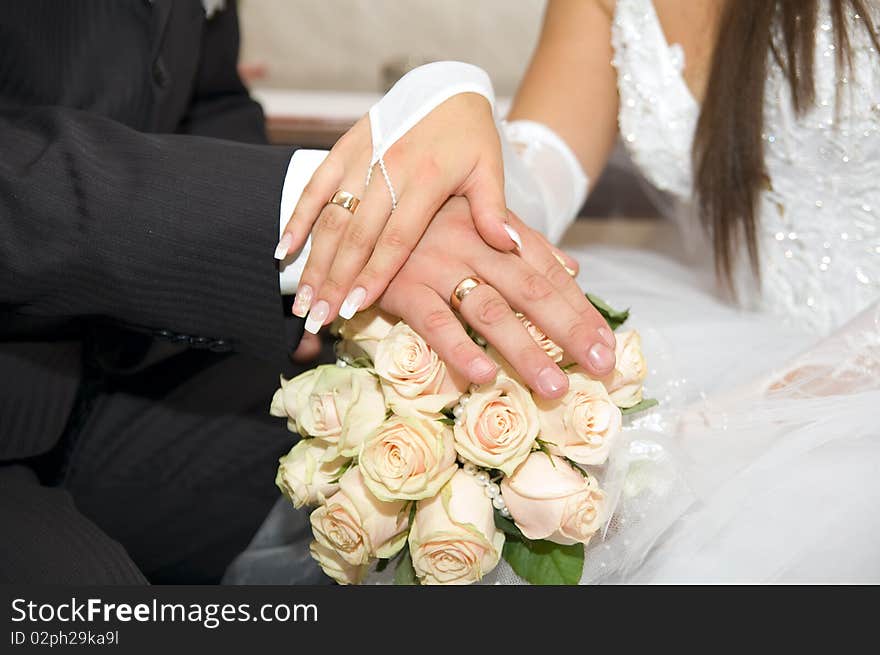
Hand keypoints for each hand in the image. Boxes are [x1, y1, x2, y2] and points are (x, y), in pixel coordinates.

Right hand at [277, 93, 516, 332]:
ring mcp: (362, 158)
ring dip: (313, 260)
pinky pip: (316, 186)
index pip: (395, 238)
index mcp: (426, 179)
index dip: (373, 274)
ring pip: (331, 216)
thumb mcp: (490, 169)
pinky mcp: (344, 148)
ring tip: (302, 298)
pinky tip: (284, 249)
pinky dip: (298, 217)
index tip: (353, 307)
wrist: (447, 86)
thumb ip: (494, 210)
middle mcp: (388, 169)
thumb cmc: (471, 135)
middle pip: (356, 235)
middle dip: (334, 280)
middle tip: (317, 317)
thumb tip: (510, 248)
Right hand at [376, 198, 615, 398]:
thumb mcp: (478, 219)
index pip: (549, 272)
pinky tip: (484, 375)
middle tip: (601, 366)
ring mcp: (436, 264)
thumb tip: (573, 269)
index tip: (608, 344)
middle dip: (570, 330)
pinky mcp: (400, 285)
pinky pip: (433, 321)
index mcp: (495, 228)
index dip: (581, 309)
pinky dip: (459, 348)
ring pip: (490, 310)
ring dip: (526, 350)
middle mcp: (472, 242)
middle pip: (531, 291)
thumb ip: (525, 244)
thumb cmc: (426, 219)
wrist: (361, 203)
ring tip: (554, 386)